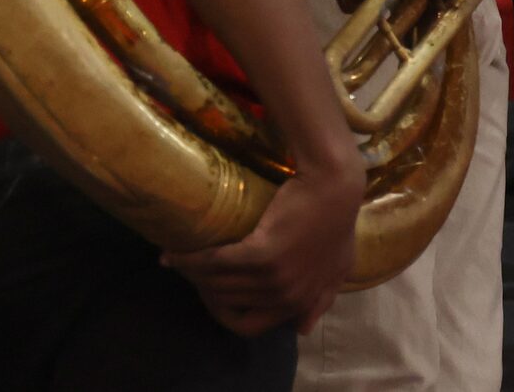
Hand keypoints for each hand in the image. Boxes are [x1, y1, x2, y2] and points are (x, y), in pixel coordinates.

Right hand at [164, 154, 363, 335]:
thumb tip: (300, 330)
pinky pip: (216, 263)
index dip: (224, 313)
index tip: (210, 293)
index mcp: (300, 302)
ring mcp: (275, 279)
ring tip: (177, 259)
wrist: (335, 184)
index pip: (250, 325)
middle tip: (188, 269)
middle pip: (228, 302)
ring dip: (192, 273)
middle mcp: (286, 297)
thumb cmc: (337, 219)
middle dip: (203, 288)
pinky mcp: (262, 254)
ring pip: (218, 283)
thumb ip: (321, 298)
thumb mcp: (337, 266)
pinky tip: (176, 252)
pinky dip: (192, 258)